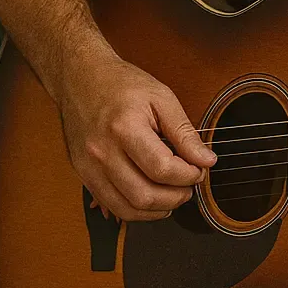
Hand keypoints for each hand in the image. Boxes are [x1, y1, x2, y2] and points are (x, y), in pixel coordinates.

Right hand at [59, 56, 216, 220]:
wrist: (81, 78)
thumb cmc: (122, 84)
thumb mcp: (162, 98)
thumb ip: (184, 133)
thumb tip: (206, 160)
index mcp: (125, 128)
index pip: (162, 168)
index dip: (188, 175)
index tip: (200, 169)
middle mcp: (102, 152)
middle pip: (144, 194)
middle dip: (176, 197)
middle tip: (190, 186)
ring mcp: (89, 166)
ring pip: (127, 208)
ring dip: (157, 209)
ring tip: (174, 195)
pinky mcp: (83, 175)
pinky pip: (111, 206)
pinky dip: (136, 210)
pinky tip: (152, 200)